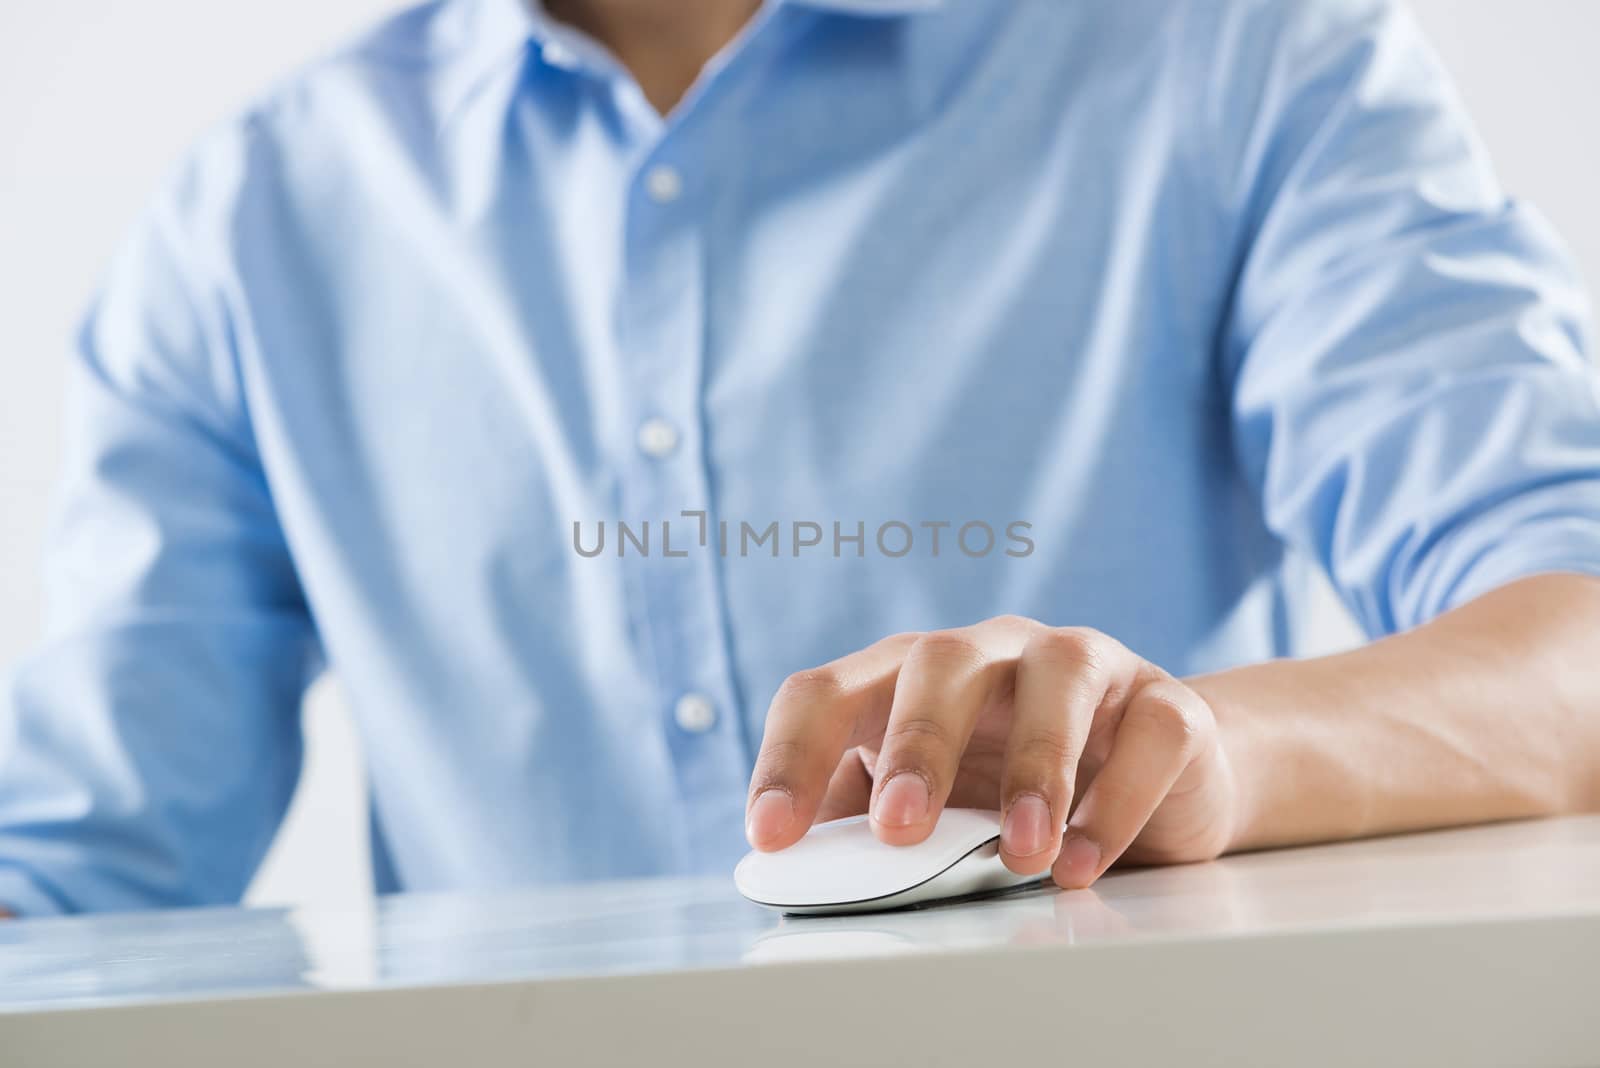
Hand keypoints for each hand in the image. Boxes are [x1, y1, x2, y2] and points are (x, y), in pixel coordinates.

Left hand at [745, 616, 1238, 887]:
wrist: (1159, 780)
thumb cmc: (1016, 789)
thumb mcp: (936, 810)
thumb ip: (871, 829)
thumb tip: (805, 873)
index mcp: (910, 675)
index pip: (826, 692)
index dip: (790, 757)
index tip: (773, 834)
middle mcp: (992, 652)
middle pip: (937, 662)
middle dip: (915, 744)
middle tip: (900, 828)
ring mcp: (1082, 664)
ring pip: (1055, 676)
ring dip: (1033, 768)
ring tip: (1021, 854)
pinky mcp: (1163, 702)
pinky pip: (1147, 731)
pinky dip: (1116, 799)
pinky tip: (1084, 858)